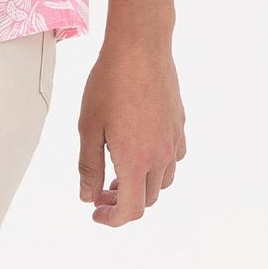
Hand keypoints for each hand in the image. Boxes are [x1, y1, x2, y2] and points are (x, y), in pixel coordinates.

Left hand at [78, 37, 185, 225]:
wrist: (140, 49)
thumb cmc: (110, 84)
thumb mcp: (88, 128)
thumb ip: (89, 167)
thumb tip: (88, 196)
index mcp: (135, 161)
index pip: (131, 211)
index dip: (112, 219)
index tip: (96, 212)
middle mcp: (160, 156)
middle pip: (147, 199)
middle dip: (123, 203)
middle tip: (100, 192)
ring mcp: (173, 141)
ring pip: (163, 181)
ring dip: (141, 186)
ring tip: (119, 174)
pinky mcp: (179, 125)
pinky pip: (173, 158)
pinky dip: (157, 166)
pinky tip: (141, 151)